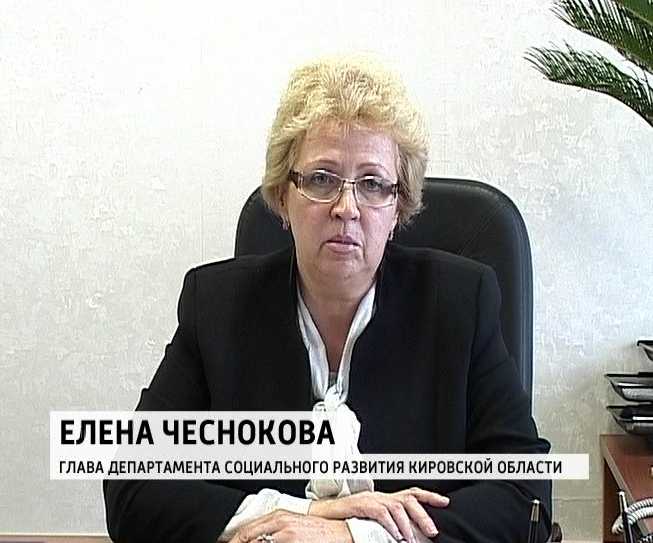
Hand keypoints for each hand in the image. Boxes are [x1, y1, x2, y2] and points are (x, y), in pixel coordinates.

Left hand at [228, 509, 352, 542]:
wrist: (342, 533)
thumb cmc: (319, 531)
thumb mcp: (292, 524)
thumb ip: (272, 529)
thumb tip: (251, 539)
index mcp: (278, 516)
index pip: (245, 532)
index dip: (232, 542)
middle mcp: (280, 525)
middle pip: (247, 539)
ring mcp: (287, 538)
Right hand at [308, 487, 448, 542]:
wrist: (327, 513)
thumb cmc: (351, 518)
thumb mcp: (375, 519)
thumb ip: (392, 523)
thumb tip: (411, 534)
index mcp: (387, 497)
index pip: (412, 492)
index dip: (430, 496)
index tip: (445, 502)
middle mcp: (382, 495)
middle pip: (408, 499)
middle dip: (423, 515)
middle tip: (433, 532)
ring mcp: (372, 498)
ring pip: (396, 506)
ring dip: (406, 524)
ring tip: (411, 540)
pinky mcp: (362, 505)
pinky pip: (380, 512)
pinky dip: (389, 524)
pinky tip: (395, 535)